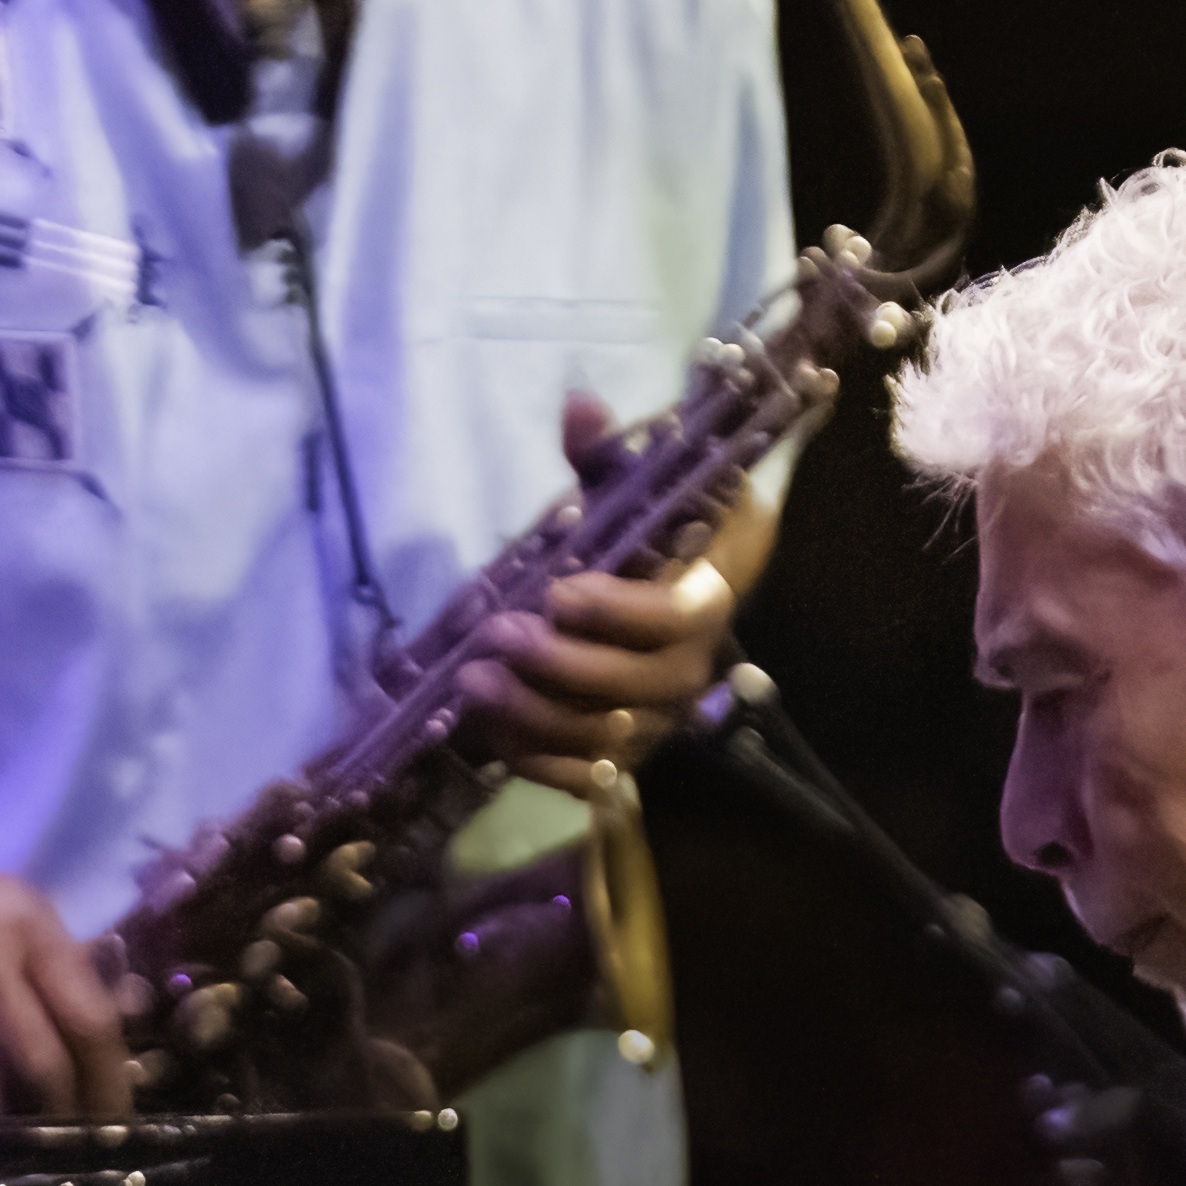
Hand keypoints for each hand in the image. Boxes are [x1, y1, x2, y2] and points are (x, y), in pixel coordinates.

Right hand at [0, 744, 134, 1116]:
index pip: (91, 1022)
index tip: (112, 1131)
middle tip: (59, 1151)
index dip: (107, 1089)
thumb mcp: (9, 908)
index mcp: (27, 923)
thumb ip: (57, 973)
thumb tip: (106, 1063)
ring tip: (0, 1142)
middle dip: (57, 1124)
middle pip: (41, 1068)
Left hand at [458, 395, 779, 801]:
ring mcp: (667, 712)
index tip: (557, 592)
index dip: (621, 612)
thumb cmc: (635, 532)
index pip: (687, 613)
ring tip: (473, 681)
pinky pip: (594, 777)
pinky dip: (543, 763)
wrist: (646, 595)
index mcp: (712, 583)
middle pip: (647, 682)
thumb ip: (604, 456)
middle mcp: (700, 657)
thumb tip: (579, 408)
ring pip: (613, 734)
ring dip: (539, 713)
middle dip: (563, 665)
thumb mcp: (622, 486)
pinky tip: (493, 731)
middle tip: (495, 635)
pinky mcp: (633, 751)